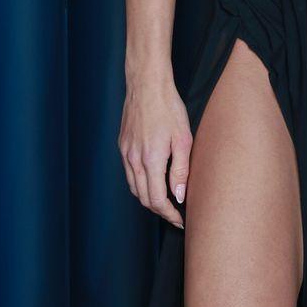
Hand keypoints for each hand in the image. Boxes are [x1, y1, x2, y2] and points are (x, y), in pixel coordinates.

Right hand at [118, 74, 192, 228]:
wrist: (146, 85)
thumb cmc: (169, 109)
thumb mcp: (183, 140)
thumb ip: (181, 170)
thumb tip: (179, 196)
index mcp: (151, 160)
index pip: (157, 200)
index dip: (169, 215)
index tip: (181, 220)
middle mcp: (134, 160)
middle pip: (144, 198)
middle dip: (160, 211)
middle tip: (176, 215)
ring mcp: (125, 153)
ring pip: (135, 188)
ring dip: (149, 200)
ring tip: (167, 202)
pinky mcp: (122, 146)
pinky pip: (130, 174)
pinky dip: (141, 184)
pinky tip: (153, 182)